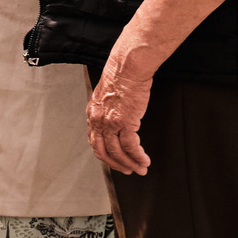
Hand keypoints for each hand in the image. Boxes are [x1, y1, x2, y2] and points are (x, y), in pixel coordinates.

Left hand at [86, 52, 154, 174]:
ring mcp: (110, 123)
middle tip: (128, 170)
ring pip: (118, 152)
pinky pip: (131, 146)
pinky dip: (138, 156)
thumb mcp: (107, 94)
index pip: (95, 141)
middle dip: (116, 164)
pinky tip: (144, 160)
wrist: (128, 67)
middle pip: (103, 151)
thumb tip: (115, 115)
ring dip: (130, 163)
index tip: (114, 161)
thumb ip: (108, 108)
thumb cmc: (122, 75)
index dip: (105, 154)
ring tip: (140, 168)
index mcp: (93, 113)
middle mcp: (98, 120)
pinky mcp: (125, 122)